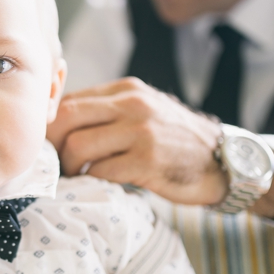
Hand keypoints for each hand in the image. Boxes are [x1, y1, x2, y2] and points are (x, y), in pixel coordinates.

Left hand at [47, 78, 226, 204]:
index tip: (50, 145)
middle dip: (52, 145)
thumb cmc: (175, 141)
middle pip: (66, 118)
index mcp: (127, 90)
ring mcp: (140, 132)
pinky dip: (91, 180)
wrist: (223, 161)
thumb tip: (60, 122)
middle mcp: (133, 104)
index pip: (70, 100)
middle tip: (55, 164)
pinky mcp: (147, 161)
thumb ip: (109, 111)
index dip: (51, 126)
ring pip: (78, 146)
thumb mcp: (144, 111)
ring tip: (75, 176)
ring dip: (69, 167)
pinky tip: (96, 184)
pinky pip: (100, 171)